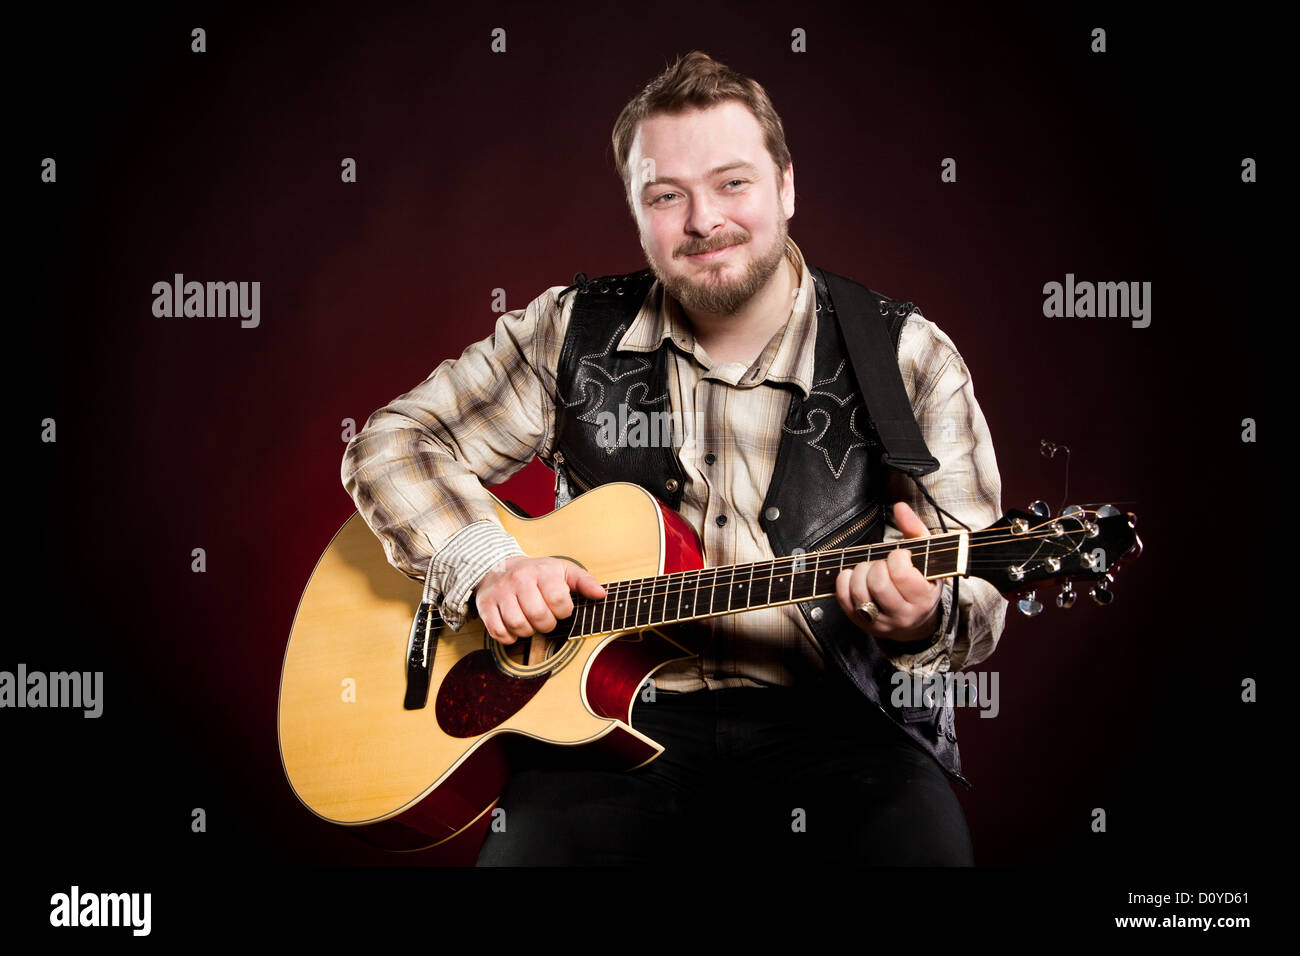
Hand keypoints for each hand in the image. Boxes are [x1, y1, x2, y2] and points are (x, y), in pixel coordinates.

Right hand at [475, 555, 605, 643]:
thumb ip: (584, 581)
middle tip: (546, 618)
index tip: (560, 608)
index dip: (564, 611)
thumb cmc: (536, 573)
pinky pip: (499, 632)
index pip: (559, 601)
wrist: (498, 566)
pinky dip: (510, 637)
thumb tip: (601, 594)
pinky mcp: (485, 606)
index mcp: (541, 571)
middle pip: (539, 616)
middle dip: (547, 624)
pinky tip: (515, 629)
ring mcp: (500, 593)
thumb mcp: (562, 570)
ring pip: (519, 625)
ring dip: (529, 631)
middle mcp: (519, 580)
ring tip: (531, 622)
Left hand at [834, 502, 941, 642]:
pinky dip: (843, 582)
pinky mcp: (863, 624)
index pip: (902, 575)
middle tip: (882, 562)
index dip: (896, 558)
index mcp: (923, 597)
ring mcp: (882, 622)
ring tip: (869, 568)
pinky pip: (844, 601)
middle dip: (876, 566)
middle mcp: (903, 614)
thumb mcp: (927, 556)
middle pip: (878, 585)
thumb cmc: (921, 581)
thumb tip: (900, 507)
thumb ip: (914, 529)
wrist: (916, 619)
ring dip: (859, 572)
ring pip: (860, 594)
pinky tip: (853, 574)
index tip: (899, 555)